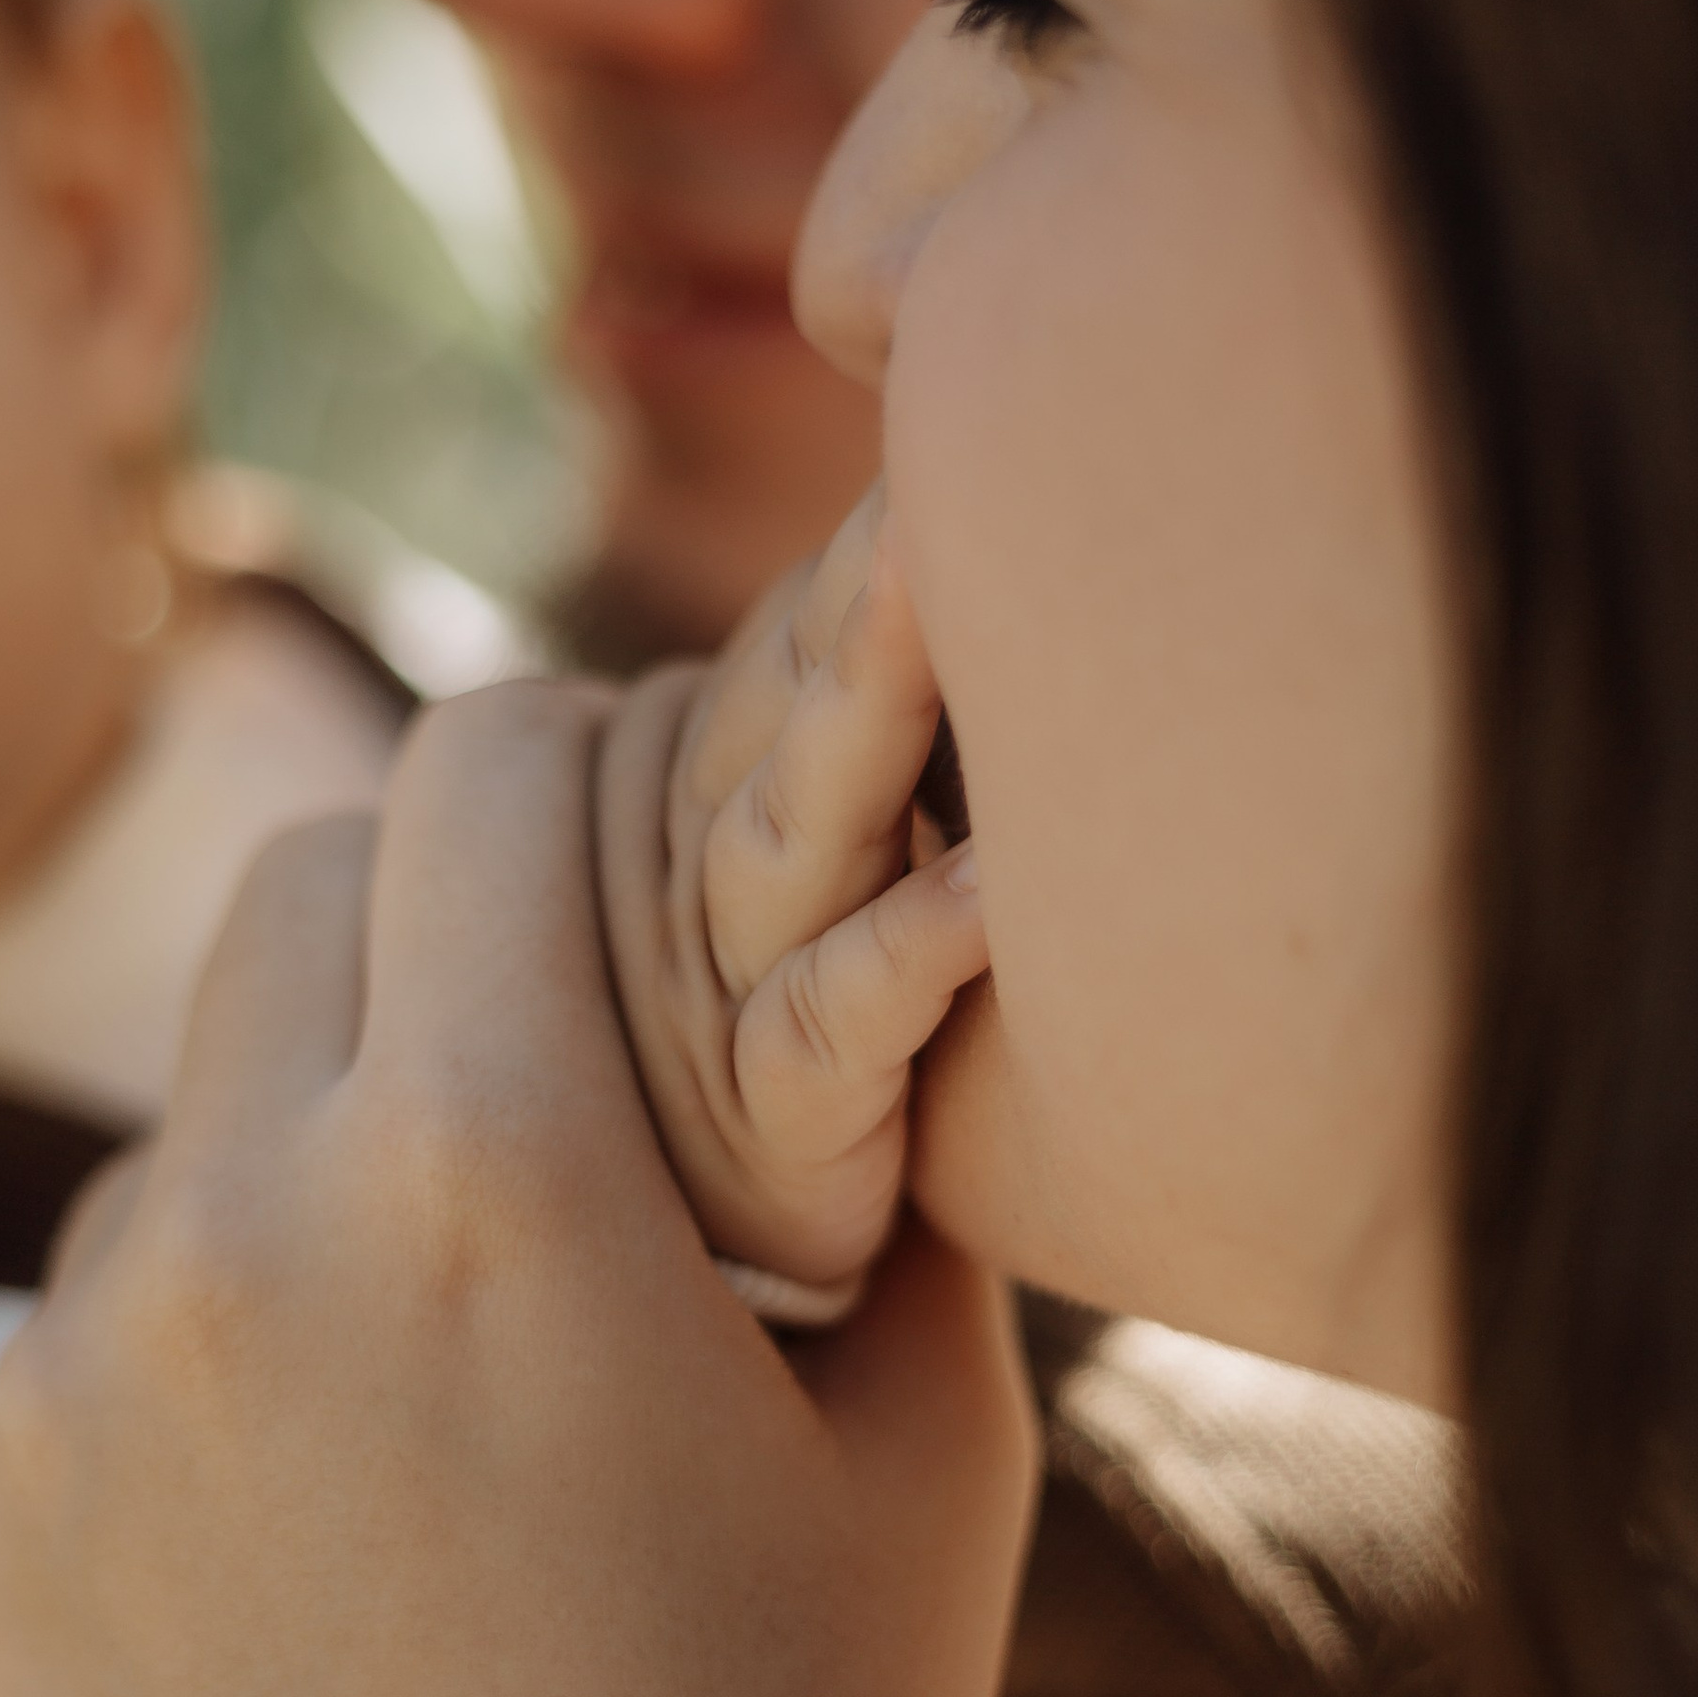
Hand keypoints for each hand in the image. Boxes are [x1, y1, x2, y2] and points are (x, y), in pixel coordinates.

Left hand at [0, 681, 1035, 1696]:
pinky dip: (220, 1337)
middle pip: (300, 881)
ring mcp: (65, 1387)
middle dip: (440, 904)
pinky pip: (99, 1321)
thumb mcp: (923, 1459)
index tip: (649, 821)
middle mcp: (228, 1233)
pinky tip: (339, 1536)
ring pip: (188, 1108)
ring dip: (319, 1132)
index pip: (479, 761)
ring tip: (460, 1356)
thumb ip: (871, 1157)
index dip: (583, 751)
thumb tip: (850, 981)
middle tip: (564, 1047)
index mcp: (491, 1176)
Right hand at [599, 488, 989, 1313]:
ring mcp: (729, 991)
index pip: (792, 633)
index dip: (876, 543)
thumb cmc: (784, 1047)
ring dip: (866, 713)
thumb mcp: (795, 855)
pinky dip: (910, 952)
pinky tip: (995, 893)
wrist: (719, 1293)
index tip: (983, 403)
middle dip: (859, 587)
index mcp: (714, 784)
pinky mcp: (783, 1123)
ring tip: (947, 594)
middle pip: (778, 698)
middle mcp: (703, 867)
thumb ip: (841, 718)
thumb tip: (962, 536)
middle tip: (956, 457)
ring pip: (789, 829)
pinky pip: (836, 1020)